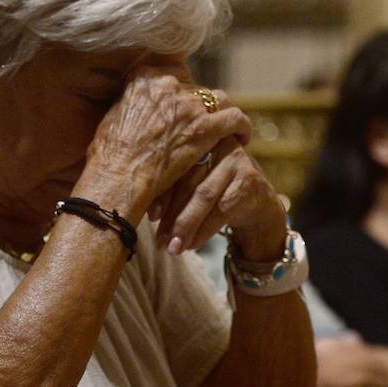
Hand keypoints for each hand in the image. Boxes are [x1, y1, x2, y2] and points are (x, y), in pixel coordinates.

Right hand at [83, 68, 250, 220]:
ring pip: (218, 99)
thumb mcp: (114, 115)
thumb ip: (131, 102)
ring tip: (225, 128)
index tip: (183, 104)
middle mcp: (170, 85)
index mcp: (145, 78)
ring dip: (221, 113)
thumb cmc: (109, 155)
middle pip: (196, 88)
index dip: (181, 91)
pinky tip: (242, 137)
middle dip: (199, 106)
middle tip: (201, 123)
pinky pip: (235, 118)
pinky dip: (241, 127)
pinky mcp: (206, 127)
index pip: (173, 74)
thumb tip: (136, 103)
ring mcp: (190, 105)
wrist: (119, 176)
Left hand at [149, 88, 286, 259]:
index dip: (159, 192)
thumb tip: (130, 204)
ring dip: (185, 226)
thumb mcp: (189, 180)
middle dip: (171, 214)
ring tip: (172, 248)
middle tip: (158, 241)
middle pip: (187, 180)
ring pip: (203, 196)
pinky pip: (222, 209)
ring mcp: (235, 160)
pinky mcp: (249, 180)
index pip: (173, 165)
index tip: (149, 217)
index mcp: (196, 138)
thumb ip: (168, 181)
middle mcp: (216, 143)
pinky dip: (204, 231)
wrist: (257, 202)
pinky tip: (192, 245)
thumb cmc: (213, 189)